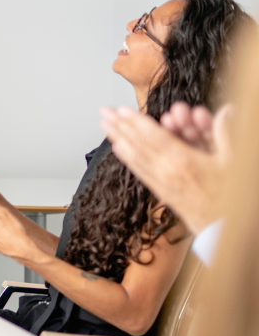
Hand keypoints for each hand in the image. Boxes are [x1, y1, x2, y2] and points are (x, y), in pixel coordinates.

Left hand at [100, 103, 230, 233]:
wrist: (221, 225)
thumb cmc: (227, 194)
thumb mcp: (231, 161)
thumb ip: (225, 134)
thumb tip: (227, 111)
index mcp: (182, 161)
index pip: (153, 136)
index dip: (137, 121)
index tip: (122, 109)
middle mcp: (166, 170)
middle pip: (137, 143)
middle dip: (119, 126)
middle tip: (104, 112)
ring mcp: (160, 181)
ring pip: (134, 155)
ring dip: (117, 138)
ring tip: (104, 126)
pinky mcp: (159, 190)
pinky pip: (139, 170)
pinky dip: (127, 157)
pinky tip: (117, 148)